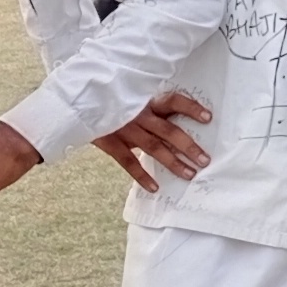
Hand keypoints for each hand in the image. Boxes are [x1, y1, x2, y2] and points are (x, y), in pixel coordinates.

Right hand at [93, 90, 213, 191]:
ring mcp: (124, 128)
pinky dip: (141, 176)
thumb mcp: (130, 97)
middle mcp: (137, 114)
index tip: (209, 118)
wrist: (77, 104)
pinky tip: (155, 188)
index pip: (173, 101)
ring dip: (172, 162)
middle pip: (168, 130)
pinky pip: (128, 161)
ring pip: (153, 147)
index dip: (191, 108)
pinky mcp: (110, 142)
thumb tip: (173, 121)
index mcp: (145, 100)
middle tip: (205, 160)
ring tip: (189, 174)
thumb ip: (148, 107)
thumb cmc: (109, 101)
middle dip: (188, 146)